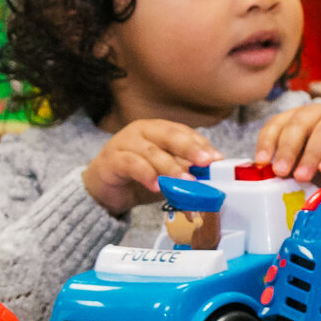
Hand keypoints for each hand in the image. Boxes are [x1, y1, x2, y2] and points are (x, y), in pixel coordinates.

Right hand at [83, 119, 218, 214]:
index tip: (216, 158)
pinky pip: (131, 164)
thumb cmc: (137, 177)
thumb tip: (209, 189)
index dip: (201, 144)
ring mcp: (125, 143)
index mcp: (159, 130)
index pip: (183, 132)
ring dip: (171, 167)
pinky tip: (156, 186)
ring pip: (152, 151)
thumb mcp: (166, 175)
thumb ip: (184, 175)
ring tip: (185, 181)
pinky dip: (146, 174)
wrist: (103, 190)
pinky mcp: (111, 160)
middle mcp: (142, 131)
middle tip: (205, 162)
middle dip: (189, 148)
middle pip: (169, 135)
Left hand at [257, 102, 320, 183]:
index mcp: (296, 117)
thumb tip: (270, 179)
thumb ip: (286, 165)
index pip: (277, 124)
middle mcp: (316, 114)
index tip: (261, 162)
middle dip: (287, 149)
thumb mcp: (299, 161)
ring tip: (302, 176)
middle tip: (281, 171)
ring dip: (310, 155)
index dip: (267, 142)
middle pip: (298, 125)